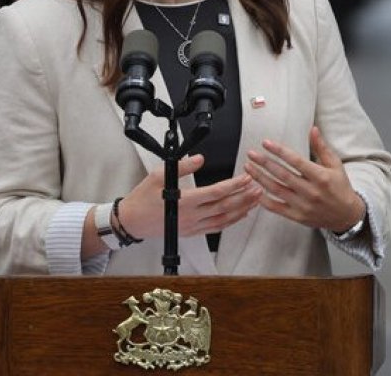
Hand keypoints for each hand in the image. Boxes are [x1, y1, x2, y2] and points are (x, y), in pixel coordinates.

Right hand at [117, 154, 261, 238]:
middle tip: (258, 187)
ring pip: (224, 219)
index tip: (246, 177)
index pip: (216, 192)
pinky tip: (240, 214)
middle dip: (244, 196)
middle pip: (225, 206)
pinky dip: (231, 221)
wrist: (133, 221)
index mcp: (185, 201)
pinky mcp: (192, 232)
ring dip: (242, 209)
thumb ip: (182, 166)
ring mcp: (193, 226)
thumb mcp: (159, 175)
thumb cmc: (143, 199)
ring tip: (255, 199)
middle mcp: (192, 216)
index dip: (234, 185)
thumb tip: (199, 159)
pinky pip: (216, 228)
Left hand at [245, 127, 365, 232]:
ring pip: (276, 190)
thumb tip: (313, 129)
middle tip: (251, 153)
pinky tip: (254, 189)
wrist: (346, 216)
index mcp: (321, 177)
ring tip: (248, 167)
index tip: (265, 143)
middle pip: (282, 174)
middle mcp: (311, 191)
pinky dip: (264, 199)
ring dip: (260, 178)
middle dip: (264, 163)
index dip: (279, 151)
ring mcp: (303, 205)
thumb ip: (321, 147)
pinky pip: (276, 208)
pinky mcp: (297, 217)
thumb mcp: (335, 165)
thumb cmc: (340, 187)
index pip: (296, 161)